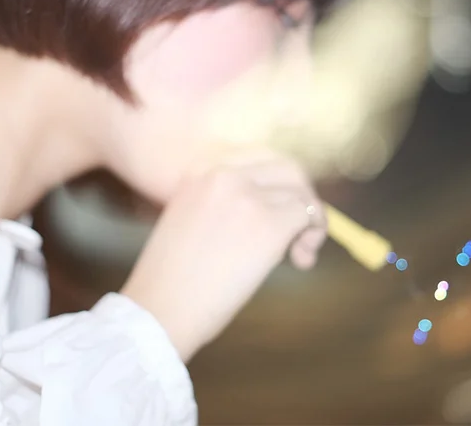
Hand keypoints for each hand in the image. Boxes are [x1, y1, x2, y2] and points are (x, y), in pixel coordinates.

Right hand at [121, 150, 326, 361]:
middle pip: (286, 168)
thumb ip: (221, 204)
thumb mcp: (188, 220)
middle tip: (300, 230)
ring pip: (300, 192)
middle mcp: (224, 173)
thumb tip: (268, 209)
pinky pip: (307, 215)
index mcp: (201, 170)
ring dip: (310, 220)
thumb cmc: (170, 279)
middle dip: (301, 196)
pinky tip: (301, 261)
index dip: (276, 187)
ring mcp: (247, 196)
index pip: (258, 160)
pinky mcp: (268, 223)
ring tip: (301, 252)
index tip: (277, 212)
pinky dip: (312, 236)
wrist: (158, 311)